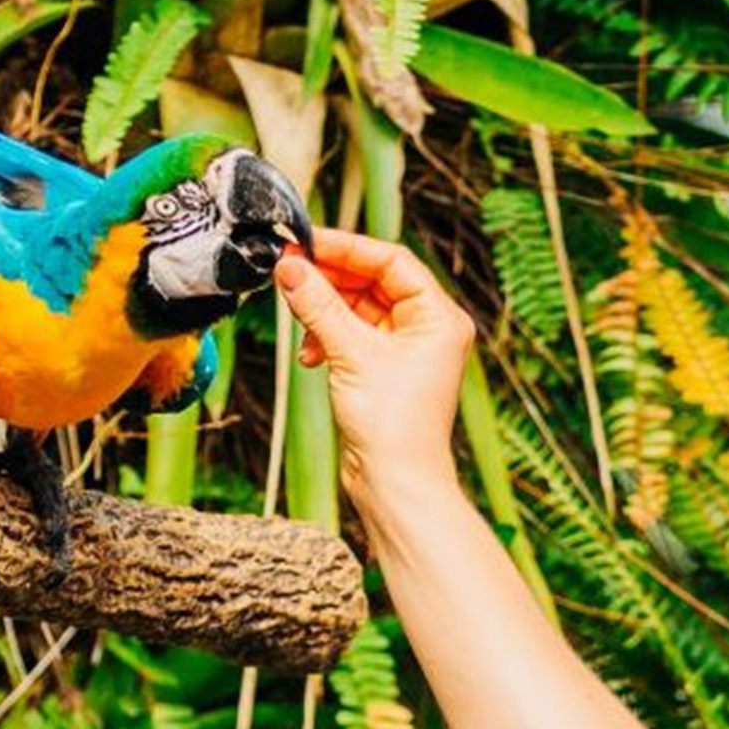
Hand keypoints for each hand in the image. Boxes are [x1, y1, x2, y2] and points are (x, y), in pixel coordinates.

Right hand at [274, 227, 474, 507]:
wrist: (396, 485)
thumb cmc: (393, 426)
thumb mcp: (350, 354)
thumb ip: (318, 305)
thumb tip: (289, 266)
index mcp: (439, 317)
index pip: (391, 261)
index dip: (346, 248)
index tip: (305, 243)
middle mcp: (428, 329)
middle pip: (373, 282)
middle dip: (330, 279)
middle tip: (290, 271)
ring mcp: (407, 351)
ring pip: (358, 309)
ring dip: (324, 311)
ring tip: (297, 315)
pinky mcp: (384, 371)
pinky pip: (352, 336)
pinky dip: (328, 338)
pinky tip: (310, 354)